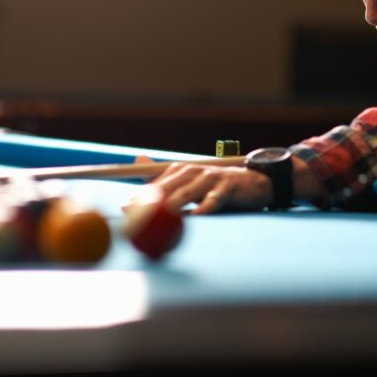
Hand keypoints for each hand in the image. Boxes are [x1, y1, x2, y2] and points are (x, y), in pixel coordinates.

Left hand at [128, 156, 271, 213]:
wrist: (253, 183)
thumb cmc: (217, 187)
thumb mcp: (190, 182)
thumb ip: (164, 177)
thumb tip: (137, 159)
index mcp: (180, 171)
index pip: (155, 184)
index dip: (139, 197)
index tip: (123, 209)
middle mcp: (192, 171)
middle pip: (167, 188)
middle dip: (149, 202)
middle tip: (134, 216)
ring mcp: (210, 178)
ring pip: (186, 193)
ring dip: (172, 206)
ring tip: (158, 218)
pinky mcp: (227, 187)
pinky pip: (213, 200)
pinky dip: (203, 209)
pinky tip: (195, 217)